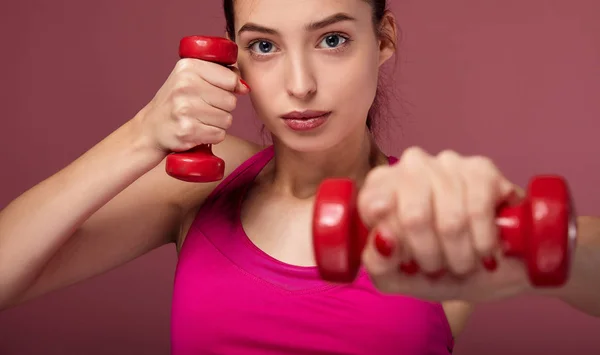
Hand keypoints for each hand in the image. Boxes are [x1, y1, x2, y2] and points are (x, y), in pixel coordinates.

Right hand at [134, 57, 249, 153]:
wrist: (151, 128)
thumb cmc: (176, 101)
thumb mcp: (192, 78)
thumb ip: (220, 74)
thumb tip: (245, 87)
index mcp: (188, 66)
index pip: (231, 78)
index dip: (229, 88)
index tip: (215, 92)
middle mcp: (185, 85)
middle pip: (231, 101)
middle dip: (223, 108)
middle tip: (203, 108)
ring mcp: (185, 109)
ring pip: (227, 119)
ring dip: (218, 123)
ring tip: (200, 119)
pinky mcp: (187, 130)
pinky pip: (219, 134)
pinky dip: (213, 136)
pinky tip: (198, 131)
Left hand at [357, 147, 530, 302]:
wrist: (487, 269)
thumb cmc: (435, 267)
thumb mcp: (396, 277)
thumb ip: (378, 264)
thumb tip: (384, 239)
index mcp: (380, 187)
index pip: (373, 206)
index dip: (394, 245)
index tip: (407, 262)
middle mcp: (410, 166)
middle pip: (413, 216)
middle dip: (430, 256)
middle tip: (438, 268)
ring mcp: (446, 164)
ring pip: (450, 220)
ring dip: (460, 256)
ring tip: (462, 262)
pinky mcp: (482, 169)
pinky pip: (480, 211)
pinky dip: (483, 243)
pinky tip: (484, 251)